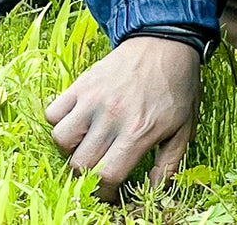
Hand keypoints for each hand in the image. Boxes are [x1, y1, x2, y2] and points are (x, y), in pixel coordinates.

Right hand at [47, 37, 201, 199]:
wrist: (163, 44)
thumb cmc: (177, 89)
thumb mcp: (183, 131)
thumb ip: (168, 165)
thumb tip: (154, 191)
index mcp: (138, 133)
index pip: (107, 175)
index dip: (104, 192)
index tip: (109, 192)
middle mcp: (111, 117)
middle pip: (80, 163)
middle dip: (86, 177)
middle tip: (95, 173)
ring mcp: (92, 99)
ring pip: (61, 139)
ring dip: (69, 150)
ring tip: (84, 147)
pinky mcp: (81, 84)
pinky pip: (53, 112)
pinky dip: (59, 123)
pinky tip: (76, 124)